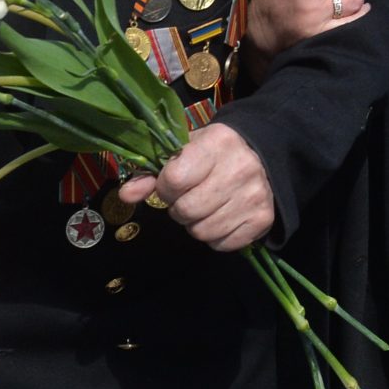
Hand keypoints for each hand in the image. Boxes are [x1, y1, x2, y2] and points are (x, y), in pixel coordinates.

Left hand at [121, 123, 275, 251]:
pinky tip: (222, 216)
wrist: (262, 156)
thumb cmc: (214, 153)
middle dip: (180, 208)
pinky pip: (221, 245)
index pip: (175, 179)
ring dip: (196, 224)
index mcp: (217, 143)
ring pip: (203, 232)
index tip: (172, 184)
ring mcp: (254, 196)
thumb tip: (126, 195)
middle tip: (189, 197)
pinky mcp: (263, 220)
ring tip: (206, 206)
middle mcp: (240, 169)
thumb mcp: (184, 151)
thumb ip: (152, 173)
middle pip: (187, 210)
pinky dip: (216, 237)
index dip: (165, 187)